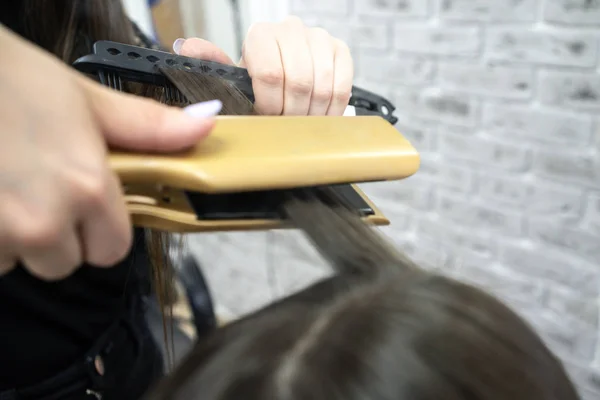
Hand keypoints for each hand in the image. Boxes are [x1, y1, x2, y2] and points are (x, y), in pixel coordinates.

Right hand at [0, 26, 219, 279]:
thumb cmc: (8, 79)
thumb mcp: (86, 99)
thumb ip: (148, 126)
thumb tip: (204, 128)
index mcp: (87, 187)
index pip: (113, 250)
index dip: (102, 229)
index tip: (89, 207)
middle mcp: (43, 220)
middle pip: (65, 263)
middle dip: (57, 236)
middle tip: (41, 190)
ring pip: (20, 261)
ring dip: (15, 237)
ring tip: (7, 187)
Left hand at [173, 16, 353, 115]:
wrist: (281, 79)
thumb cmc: (256, 84)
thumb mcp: (231, 79)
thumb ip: (212, 64)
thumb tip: (186, 47)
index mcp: (261, 35)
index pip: (270, 74)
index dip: (271, 105)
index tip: (268, 118)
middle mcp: (291, 29)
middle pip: (299, 82)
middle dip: (292, 112)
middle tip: (286, 125)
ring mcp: (319, 38)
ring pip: (322, 86)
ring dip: (313, 113)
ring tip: (302, 123)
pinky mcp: (340, 51)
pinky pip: (342, 85)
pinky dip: (333, 108)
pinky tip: (320, 115)